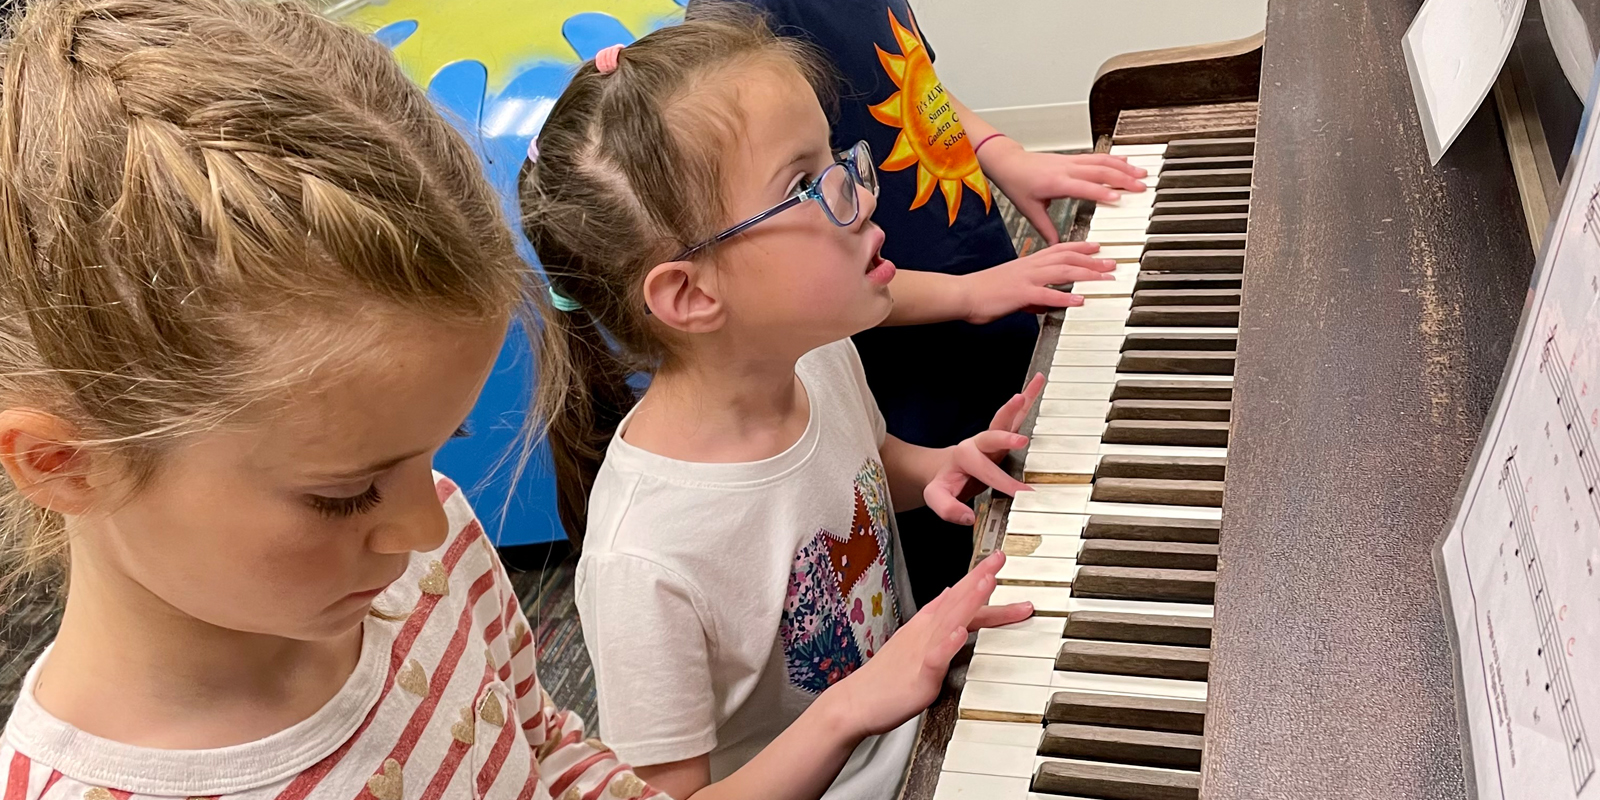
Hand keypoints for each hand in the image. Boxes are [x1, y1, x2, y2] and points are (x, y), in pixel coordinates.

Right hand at [821, 552, 1005, 736]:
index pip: (957, 597)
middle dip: (980, 579)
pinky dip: (949, 643)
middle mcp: (925, 632)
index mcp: (926, 625)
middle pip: (957, 602)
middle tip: (999, 558)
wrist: (857, 701)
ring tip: (987, 582)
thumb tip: (947, 593)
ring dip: (969, 601)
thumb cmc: (886, 677)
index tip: (996, 559)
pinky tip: (960, 633)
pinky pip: (936, 657)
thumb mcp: (912, 637)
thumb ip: (932, 614)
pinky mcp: (920, 674)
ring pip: (950, 621)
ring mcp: (922, 650)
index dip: (977, 577)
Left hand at [921, 374, 1043, 524]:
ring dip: (1019, 405)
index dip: (1002, 482)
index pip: (985, 470)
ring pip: (1006, 418)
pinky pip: (1017, 415)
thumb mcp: (936, 497)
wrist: (943, 470)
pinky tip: (1038, 382)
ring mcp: (992, 437)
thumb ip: (948, 508)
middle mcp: (978, 443)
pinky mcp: (1003, 435)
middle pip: (992, 436)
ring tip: (1030, 391)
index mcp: (964, 457)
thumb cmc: (943, 482)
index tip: (1022, 494)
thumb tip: (967, 517)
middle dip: (1005, 439)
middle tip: (1020, 442)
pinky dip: (1028, 397)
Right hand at [961, 243, 1116, 324]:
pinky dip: (1064, 296)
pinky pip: (1047, 294)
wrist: (962, 294)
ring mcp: (1026, 279)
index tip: (1098, 247)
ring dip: (1087, 275)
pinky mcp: (1020, 294)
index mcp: (1028, 262)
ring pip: (1062, 272)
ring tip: (1105, 279)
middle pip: (1067, 258)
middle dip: (1092, 261)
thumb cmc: (984, 292)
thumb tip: (1043, 304)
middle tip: (1112, 263)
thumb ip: (1031, 296)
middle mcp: (1030, 266)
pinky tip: (1078, 300)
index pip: (1059, 249)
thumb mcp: (1012, 289)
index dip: (1081, 247)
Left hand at [981, 138, 1148, 243]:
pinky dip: (1114, 159)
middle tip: (1141, 186)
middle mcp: (1066, 169)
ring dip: (1123, 166)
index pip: (1083, 187)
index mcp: (1056, 183)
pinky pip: (1096, 157)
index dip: (1101, 192)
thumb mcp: (1030, 210)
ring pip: (1102, 161)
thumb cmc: (1017, 184)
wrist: (1009, 163)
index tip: (1118, 197)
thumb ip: (1046, 229)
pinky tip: (1126, 162)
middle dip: (1122, 178)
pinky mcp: (1072, 158)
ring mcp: (1071, 161)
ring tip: (1141, 173)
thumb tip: (1056, 246)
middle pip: (1099, 171)